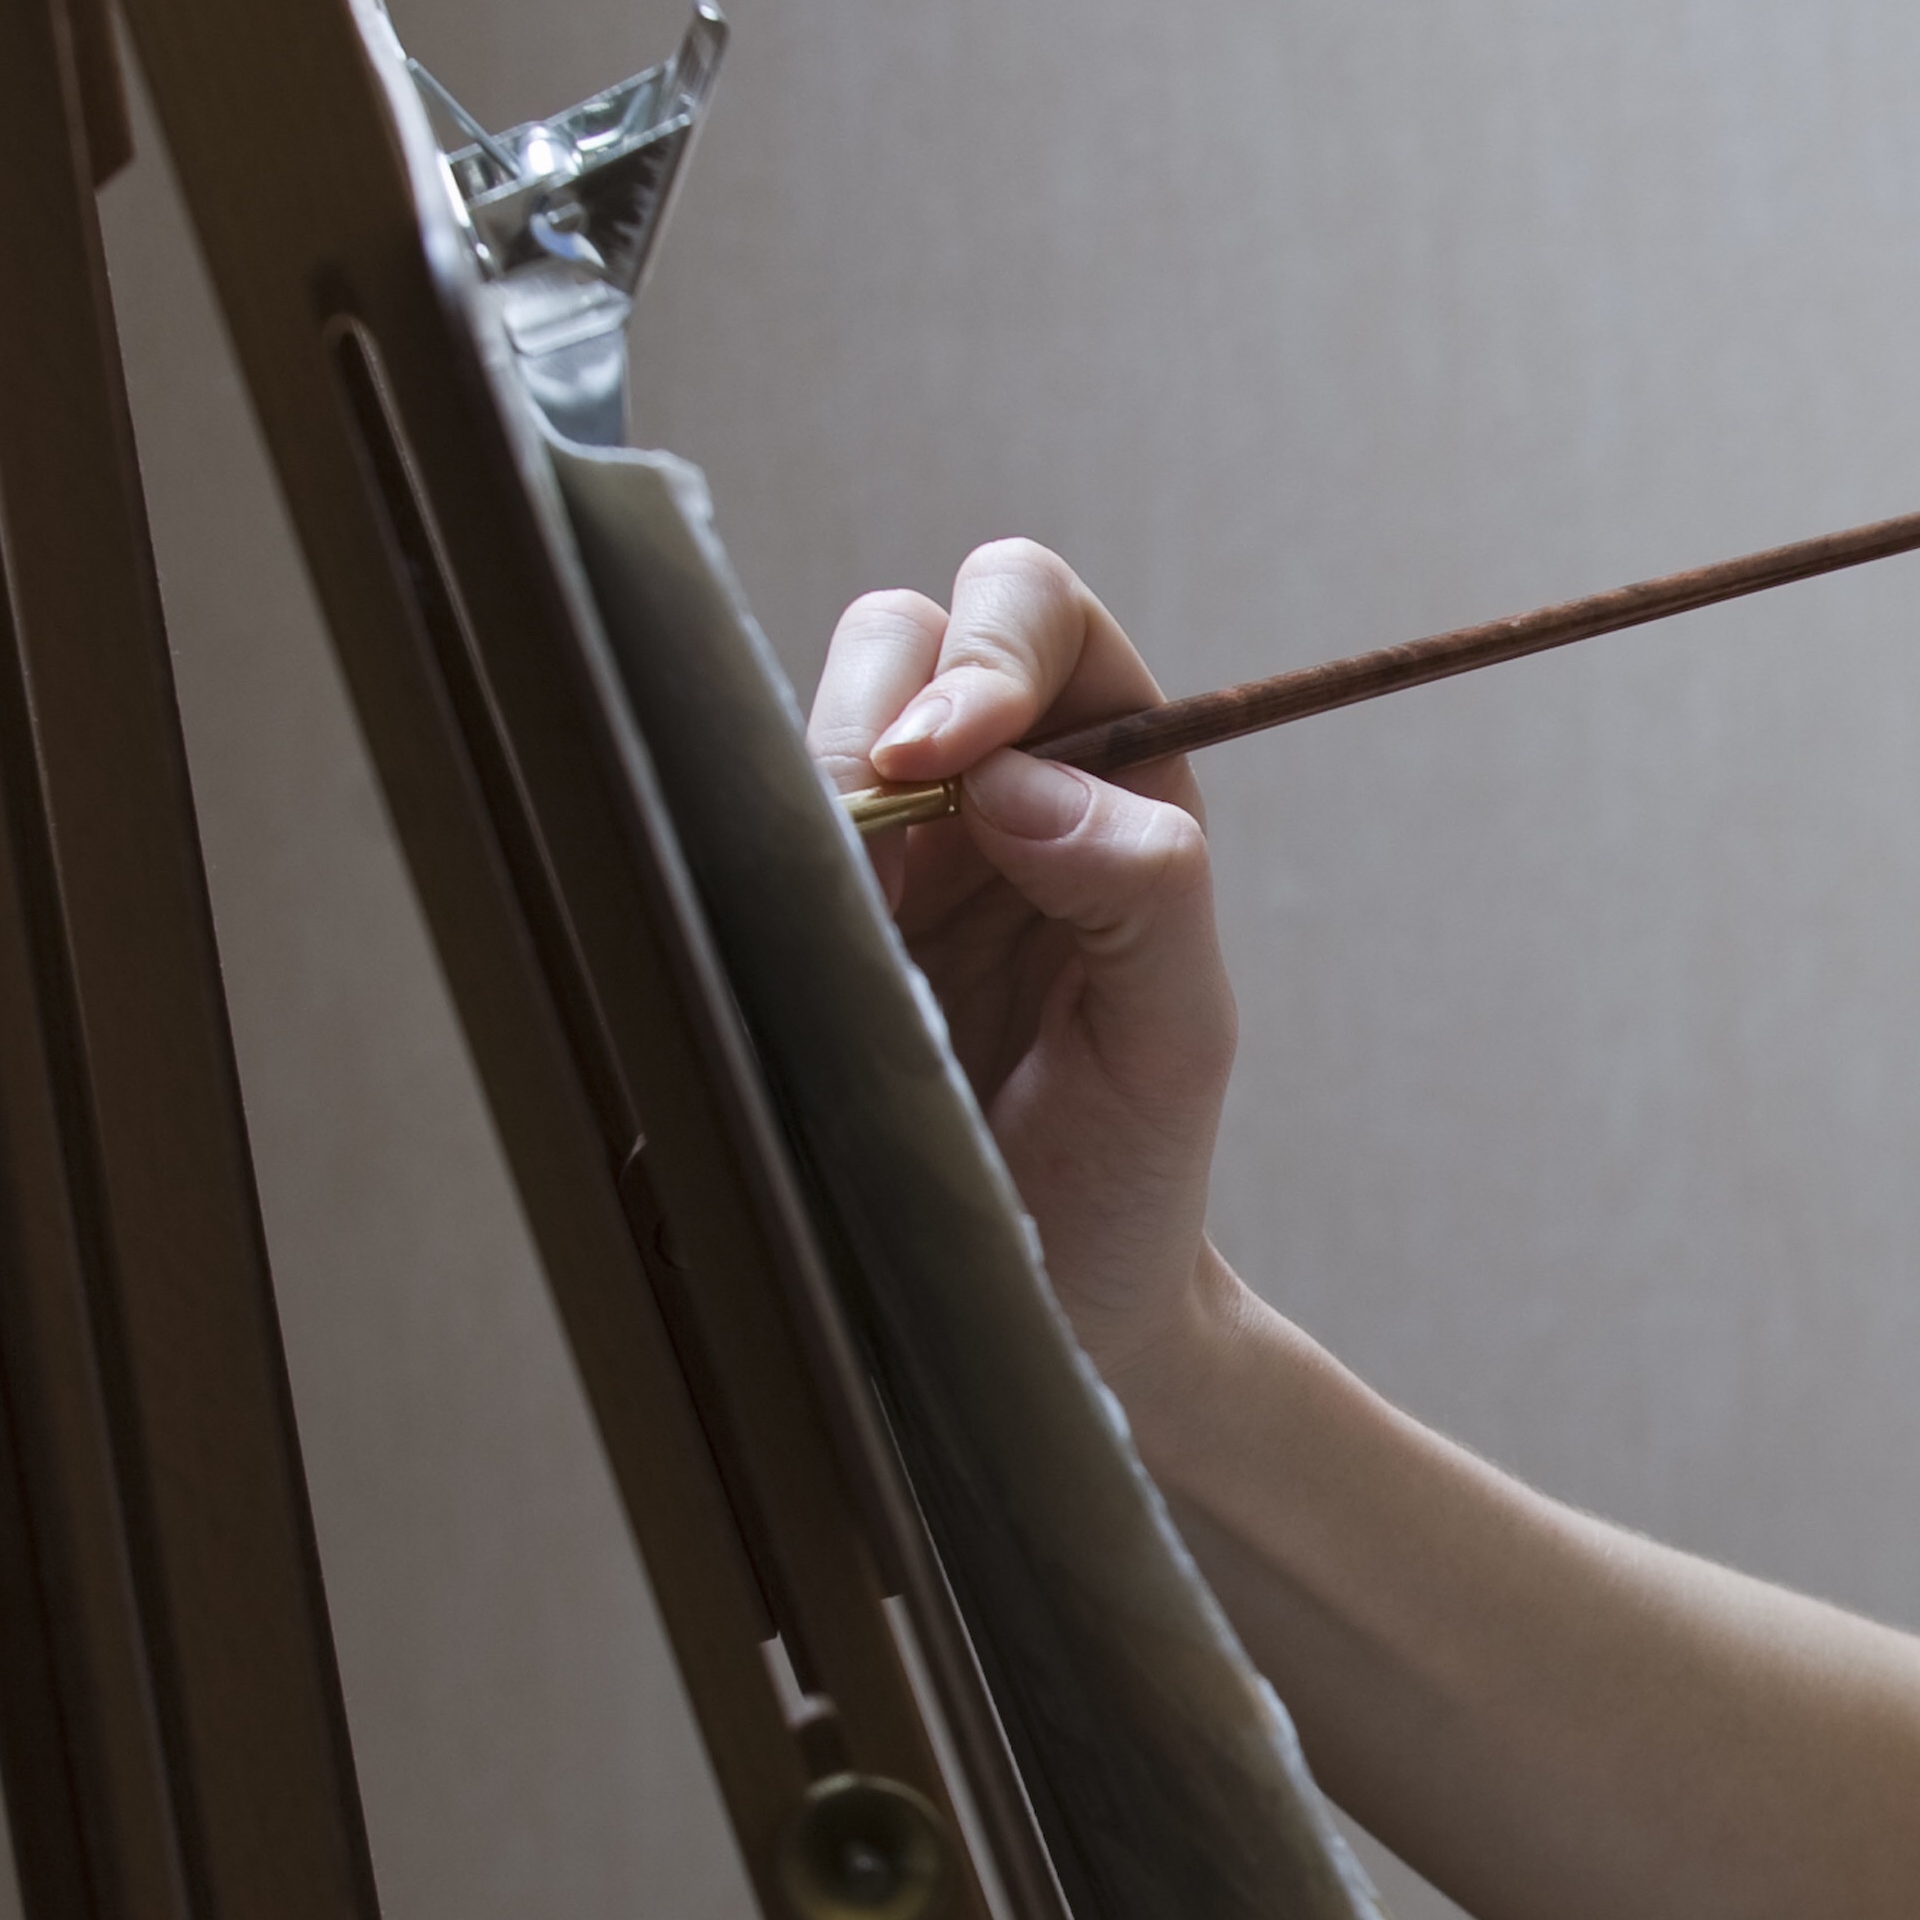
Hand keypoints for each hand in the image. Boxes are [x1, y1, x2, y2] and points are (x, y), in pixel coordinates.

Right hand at [808, 542, 1239, 1408]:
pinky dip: (742, 842)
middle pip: (910, 629)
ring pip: (808, 711)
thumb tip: (1021, 782)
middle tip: (868, 825)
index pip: (1040, 618)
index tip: (945, 759)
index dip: (987, 656)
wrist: (1048, 1301)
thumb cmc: (1134, 1168)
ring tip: (839, 902)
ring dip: (805, 773)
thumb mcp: (1177, 1040)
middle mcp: (997, 786)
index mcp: (1112, 779)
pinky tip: (776, 925)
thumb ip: (1145, 889)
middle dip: (880, 698)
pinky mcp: (801, 911)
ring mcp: (889, 846)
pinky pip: (744, 822)